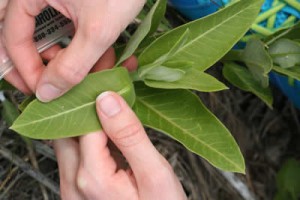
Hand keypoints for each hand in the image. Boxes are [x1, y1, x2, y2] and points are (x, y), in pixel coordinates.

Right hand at [2, 0, 144, 101]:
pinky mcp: (73, 2)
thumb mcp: (97, 30)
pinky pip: (66, 27)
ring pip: (45, 33)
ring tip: (86, 72)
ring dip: (64, 57)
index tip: (44, 91)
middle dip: (33, 63)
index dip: (27, 70)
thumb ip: (72, 65)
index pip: (13, 39)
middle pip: (19, 34)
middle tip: (45, 83)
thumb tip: (48, 91)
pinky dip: (80, 46)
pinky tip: (101, 57)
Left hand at [54, 91, 186, 199]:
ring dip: (85, 119)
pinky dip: (87, 136)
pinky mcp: (78, 189)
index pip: (85, 123)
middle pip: (68, 130)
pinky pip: (74, 155)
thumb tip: (108, 100)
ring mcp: (72, 188)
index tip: (110, 78)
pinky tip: (105, 129)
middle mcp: (73, 184)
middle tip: (106, 86)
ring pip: (68, 141)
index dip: (97, 97)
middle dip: (86, 105)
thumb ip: (130, 136)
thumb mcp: (154, 173)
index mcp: (91, 177)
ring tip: (108, 105)